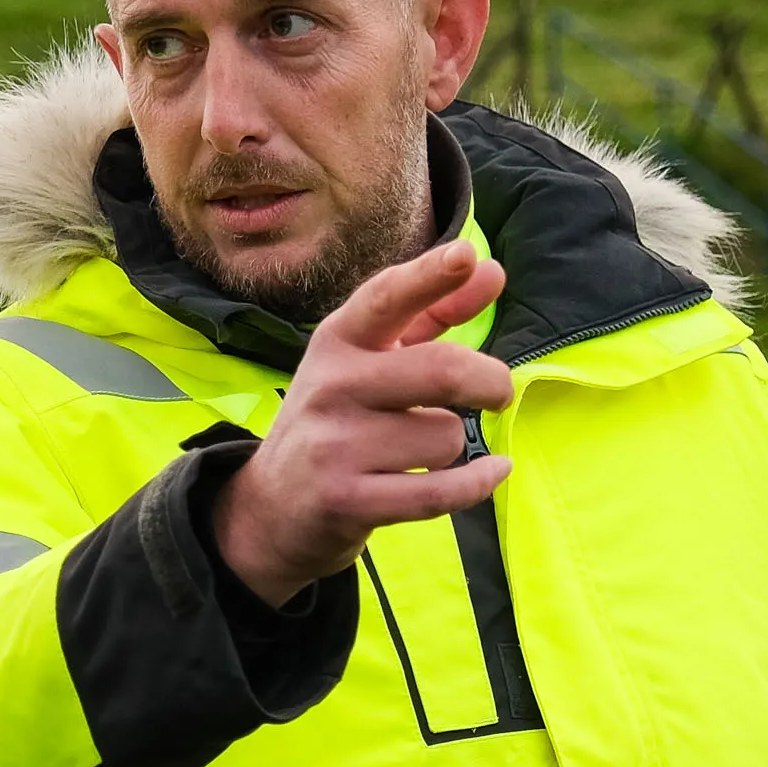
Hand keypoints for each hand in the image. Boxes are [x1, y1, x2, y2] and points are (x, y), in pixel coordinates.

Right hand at [212, 240, 514, 607]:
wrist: (272, 509)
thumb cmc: (336, 422)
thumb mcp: (367, 361)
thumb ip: (431, 314)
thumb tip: (492, 269)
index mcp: (337, 342)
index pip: (386, 298)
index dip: (429, 277)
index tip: (466, 257)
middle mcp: (331, 387)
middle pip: (441, 371)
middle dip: (489, 382)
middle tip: (495, 393)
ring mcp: (335, 447)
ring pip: (445, 437)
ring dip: (450, 445)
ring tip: (417, 452)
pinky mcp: (347, 502)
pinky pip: (439, 492)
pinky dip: (478, 483)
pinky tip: (493, 472)